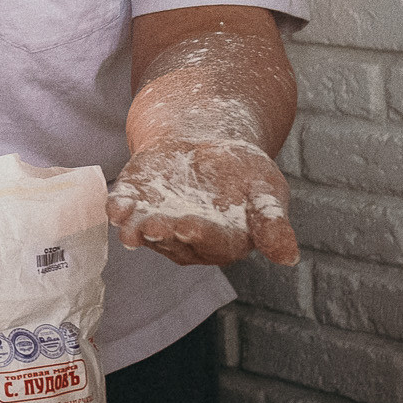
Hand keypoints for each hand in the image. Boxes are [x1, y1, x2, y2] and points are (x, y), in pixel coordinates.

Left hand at [107, 135, 298, 267]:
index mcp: (223, 242)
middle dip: (164, 232)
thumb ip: (272, 222)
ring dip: (135, 228)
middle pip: (174, 240)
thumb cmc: (246, 175)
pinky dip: (118, 208)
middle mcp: (187, 241)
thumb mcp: (267, 192)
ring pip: (145, 230)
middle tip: (156, 226)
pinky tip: (114, 207)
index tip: (190, 226)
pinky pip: (125, 210)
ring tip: (127, 224)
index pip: (212, 242)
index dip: (201, 235)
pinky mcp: (137, 203)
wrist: (211, 146)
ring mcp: (158, 223)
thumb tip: (289, 257)